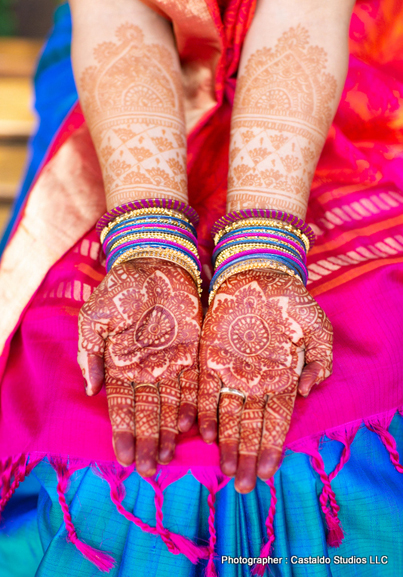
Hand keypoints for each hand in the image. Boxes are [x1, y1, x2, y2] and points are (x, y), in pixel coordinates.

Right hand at [78, 258, 201, 475]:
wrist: (155, 260)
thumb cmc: (122, 287)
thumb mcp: (95, 318)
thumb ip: (89, 353)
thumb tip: (91, 390)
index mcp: (121, 364)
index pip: (122, 406)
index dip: (123, 433)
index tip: (125, 459)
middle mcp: (147, 368)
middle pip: (148, 412)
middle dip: (148, 441)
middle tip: (150, 470)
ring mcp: (171, 361)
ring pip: (171, 404)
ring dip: (169, 431)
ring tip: (168, 457)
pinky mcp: (195, 350)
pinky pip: (194, 383)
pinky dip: (193, 404)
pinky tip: (192, 426)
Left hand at [198, 270, 331, 492]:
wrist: (259, 274)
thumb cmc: (291, 301)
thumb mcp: (317, 327)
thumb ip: (320, 359)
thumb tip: (308, 389)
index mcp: (281, 377)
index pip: (276, 420)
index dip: (272, 446)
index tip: (268, 472)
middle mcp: (254, 380)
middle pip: (250, 424)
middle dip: (246, 456)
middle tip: (242, 486)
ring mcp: (231, 369)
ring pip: (227, 413)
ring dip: (225, 441)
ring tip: (224, 469)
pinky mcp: (210, 356)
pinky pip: (205, 387)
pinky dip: (203, 409)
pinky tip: (203, 431)